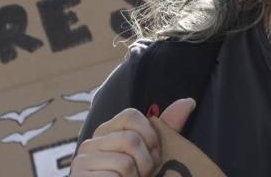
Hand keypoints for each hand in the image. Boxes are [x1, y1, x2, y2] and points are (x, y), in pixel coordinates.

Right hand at [71, 99, 195, 175]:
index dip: (150, 135)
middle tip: (143, 174)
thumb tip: (189, 101)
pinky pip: (116, 176)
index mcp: (106, 133)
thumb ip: (165, 130)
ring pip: (125, 162)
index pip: (131, 115)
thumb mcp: (151, 154)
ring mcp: (82, 162)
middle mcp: (90, 144)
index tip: (155, 154)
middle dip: (146, 162)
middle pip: (131, 139)